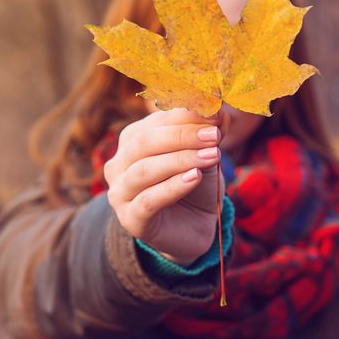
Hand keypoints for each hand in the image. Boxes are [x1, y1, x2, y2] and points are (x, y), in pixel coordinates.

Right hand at [104, 108, 229, 265]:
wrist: (193, 229)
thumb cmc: (194, 185)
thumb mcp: (204, 154)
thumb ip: (210, 132)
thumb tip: (220, 109)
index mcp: (132, 140)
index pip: (155, 121)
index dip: (185, 115)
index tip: (216, 113)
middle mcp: (119, 164)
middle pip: (144, 142)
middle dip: (182, 136)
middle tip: (214, 134)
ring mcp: (120, 193)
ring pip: (144, 170)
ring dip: (180, 160)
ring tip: (212, 156)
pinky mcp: (130, 219)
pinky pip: (148, 200)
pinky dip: (173, 187)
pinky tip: (195, 178)